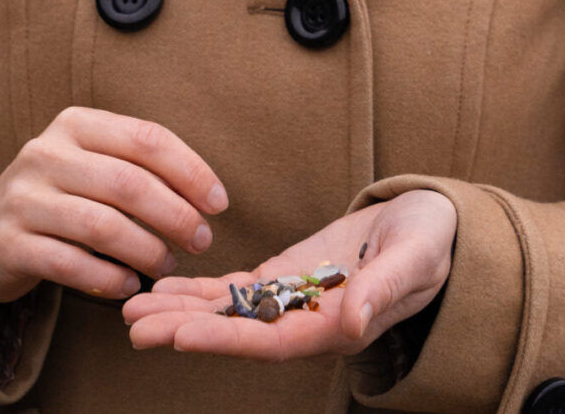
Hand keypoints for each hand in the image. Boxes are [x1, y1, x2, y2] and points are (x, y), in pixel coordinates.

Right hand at [0, 107, 227, 339]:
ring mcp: (23, 198)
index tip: (219, 203)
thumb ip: (138, 167)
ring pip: (101, 225)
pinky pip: (69, 263)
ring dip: (146, 250)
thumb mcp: (92, 164)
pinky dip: (107, 278)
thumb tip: (206, 196)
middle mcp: (45, 152)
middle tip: (201, 241)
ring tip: (167, 265)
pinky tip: (129, 286)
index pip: (146, 139)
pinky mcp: (8, 243)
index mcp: (76, 123)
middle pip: (128, 183)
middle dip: (175, 215)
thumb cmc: (60, 196)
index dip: (190, 171)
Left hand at [122, 188, 456, 360]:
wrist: (432, 224)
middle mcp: (308, 322)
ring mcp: (294, 299)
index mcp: (337, 326)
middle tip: (132, 324)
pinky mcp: (288, 275)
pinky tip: (166, 288)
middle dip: (184, 329)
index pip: (271, 340)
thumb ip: (383, 288)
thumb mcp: (416, 257)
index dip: (226, 340)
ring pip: (229, 313)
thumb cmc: (431, 240)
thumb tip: (350, 320)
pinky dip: (201, 290)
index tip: (181, 336)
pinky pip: (238, 289)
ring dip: (181, 311)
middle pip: (237, 333)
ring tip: (131, 307)